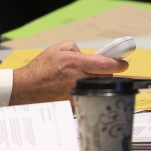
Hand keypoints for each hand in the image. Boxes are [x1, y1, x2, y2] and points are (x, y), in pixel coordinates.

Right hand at [9, 41, 127, 104]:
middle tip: (100, 70)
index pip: (105, 64)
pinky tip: (73, 89)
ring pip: (98, 87)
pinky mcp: (76, 103)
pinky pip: (88, 96)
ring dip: (96, 83)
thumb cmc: (40, 69)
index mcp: (75, 63)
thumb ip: (74, 48)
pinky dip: (86, 92)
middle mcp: (79, 78)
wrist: (26, 89)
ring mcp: (78, 92)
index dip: (119, 64)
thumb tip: (86, 54)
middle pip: (106, 76)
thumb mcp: (56, 49)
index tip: (123, 64)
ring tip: (83, 80)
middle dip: (106, 72)